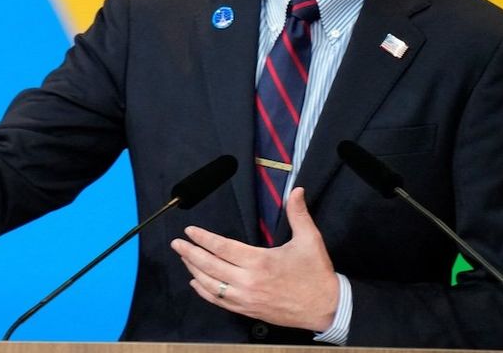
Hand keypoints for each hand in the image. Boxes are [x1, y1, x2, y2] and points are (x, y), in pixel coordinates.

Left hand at [170, 187, 339, 331]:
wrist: (326, 308)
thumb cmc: (316, 274)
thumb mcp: (309, 240)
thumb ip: (298, 214)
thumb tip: (296, 190)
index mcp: (260, 262)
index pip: (222, 248)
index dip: (203, 238)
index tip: (189, 231)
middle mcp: (248, 282)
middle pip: (210, 267)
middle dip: (190, 254)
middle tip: (176, 244)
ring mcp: (246, 299)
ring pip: (211, 286)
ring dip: (194, 271)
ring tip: (184, 259)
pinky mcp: (248, 311)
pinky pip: (219, 302)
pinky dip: (204, 292)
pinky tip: (196, 283)